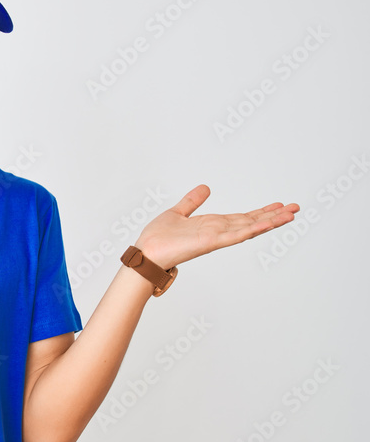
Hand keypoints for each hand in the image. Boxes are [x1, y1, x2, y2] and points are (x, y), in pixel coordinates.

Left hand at [133, 184, 299, 269]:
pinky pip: (234, 236)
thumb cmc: (158, 239)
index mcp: (212, 225)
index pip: (243, 217)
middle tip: (296, 208)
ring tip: (291, 215)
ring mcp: (216, 238)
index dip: (261, 211)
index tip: (279, 205)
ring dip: (270, 222)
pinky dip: (250, 230)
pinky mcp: (210, 243)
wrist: (146, 254)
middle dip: (274, 216)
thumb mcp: (178, 213)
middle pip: (252, 222)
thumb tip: (205, 187)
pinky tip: (266, 224)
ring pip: (249, 228)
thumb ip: (192, 202)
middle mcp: (218, 232)